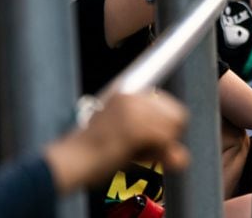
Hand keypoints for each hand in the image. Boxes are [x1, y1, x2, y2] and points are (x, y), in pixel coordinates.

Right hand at [45, 91, 189, 193]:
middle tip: (144, 150)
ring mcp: (134, 108)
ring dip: (163, 145)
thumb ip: (158, 146)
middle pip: (177, 112)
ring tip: (136, 152)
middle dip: (167, 135)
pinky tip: (136, 154)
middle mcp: (132, 93)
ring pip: (175, 125)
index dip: (164, 124)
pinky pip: (166, 138)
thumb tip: (183, 158)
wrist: (68, 161)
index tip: (151, 138)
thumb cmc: (92, 155)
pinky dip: (158, 150)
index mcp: (127, 90)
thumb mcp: (128, 144)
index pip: (165, 102)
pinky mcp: (135, 124)